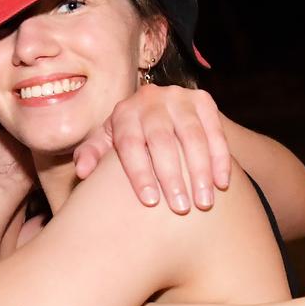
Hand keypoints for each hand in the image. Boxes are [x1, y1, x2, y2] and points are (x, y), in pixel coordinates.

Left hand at [73, 84, 230, 213]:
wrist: (162, 109)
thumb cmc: (130, 136)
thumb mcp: (108, 142)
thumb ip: (92, 155)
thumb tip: (83, 172)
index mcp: (124, 112)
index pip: (130, 143)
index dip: (139, 173)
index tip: (150, 202)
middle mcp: (150, 99)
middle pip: (162, 140)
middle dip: (171, 176)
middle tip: (181, 208)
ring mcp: (179, 97)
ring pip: (192, 136)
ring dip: (200, 171)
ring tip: (204, 202)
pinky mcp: (204, 100)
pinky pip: (215, 131)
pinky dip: (220, 158)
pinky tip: (222, 183)